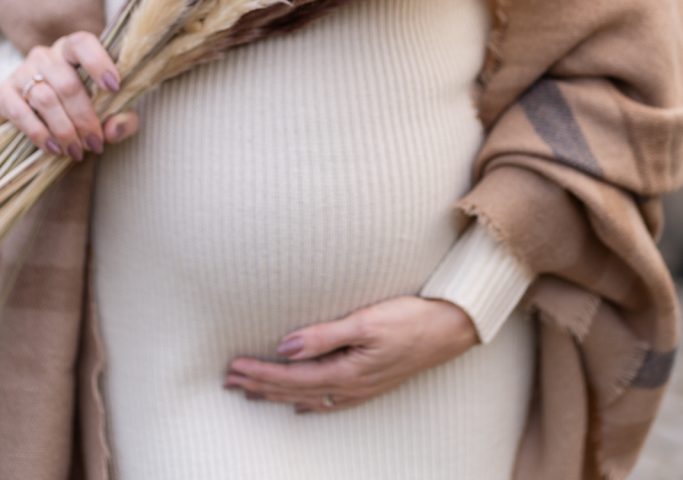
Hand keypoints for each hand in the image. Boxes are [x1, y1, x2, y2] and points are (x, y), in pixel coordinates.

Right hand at [0, 31, 138, 160]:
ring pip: (44, 99)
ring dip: (63, 129)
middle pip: (67, 83)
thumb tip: (114, 130)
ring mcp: (23, 72)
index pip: (83, 43)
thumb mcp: (110, 113)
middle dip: (84, 118)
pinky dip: (38, 133)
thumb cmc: (85, 108)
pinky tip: (54, 148)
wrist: (46, 118)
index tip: (114, 87)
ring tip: (77, 151)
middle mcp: (46, 55)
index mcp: (73, 49)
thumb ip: (123, 119)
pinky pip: (20, 112)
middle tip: (95, 143)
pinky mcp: (5, 92)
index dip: (99, 63)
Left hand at [223, 295, 478, 413]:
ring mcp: (362, 389)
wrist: (450, 329)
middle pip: (295, 390)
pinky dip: (308, 402)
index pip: (291, 376)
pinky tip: (301, 405)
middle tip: (229, 382)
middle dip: (261, 386)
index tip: (234, 368)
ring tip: (252, 392)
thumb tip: (285, 346)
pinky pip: (330, 401)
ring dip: (278, 394)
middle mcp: (350, 387)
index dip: (260, 373)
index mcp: (346, 371)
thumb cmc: (410, 319)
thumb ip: (324, 335)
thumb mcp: (366, 321)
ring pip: (309, 397)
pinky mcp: (371, 384)